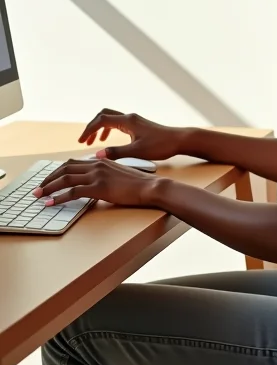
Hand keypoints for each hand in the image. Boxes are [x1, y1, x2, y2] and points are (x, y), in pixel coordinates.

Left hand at [32, 158, 161, 207]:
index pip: (72, 163)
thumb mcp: (120, 174)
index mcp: (101, 161)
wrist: (150, 187)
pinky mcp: (99, 187)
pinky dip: (58, 198)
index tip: (48, 180)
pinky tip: (50, 203)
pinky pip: (72, 192)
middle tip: (38, 188)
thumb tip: (95, 182)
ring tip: (38, 195)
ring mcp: (97, 175)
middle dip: (48, 179)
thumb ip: (106, 175)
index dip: (57, 171)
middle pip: (64, 168)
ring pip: (65, 179)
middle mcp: (97, 165)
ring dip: (48, 187)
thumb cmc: (139, 184)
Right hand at [79, 108, 184, 160]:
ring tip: (94, 142)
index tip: (80, 141)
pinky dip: (110, 129)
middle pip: (104, 115)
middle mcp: (130, 118)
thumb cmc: (161, 145)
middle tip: (85, 140)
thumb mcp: (137, 151)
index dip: (88, 130)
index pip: (101, 120)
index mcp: (128, 121)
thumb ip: (116, 153)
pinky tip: (110, 141)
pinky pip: (119, 123)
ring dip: (101, 128)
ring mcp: (135, 120)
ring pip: (112, 119)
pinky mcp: (139, 125)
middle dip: (92, 127)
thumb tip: (97, 155)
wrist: (180, 140)